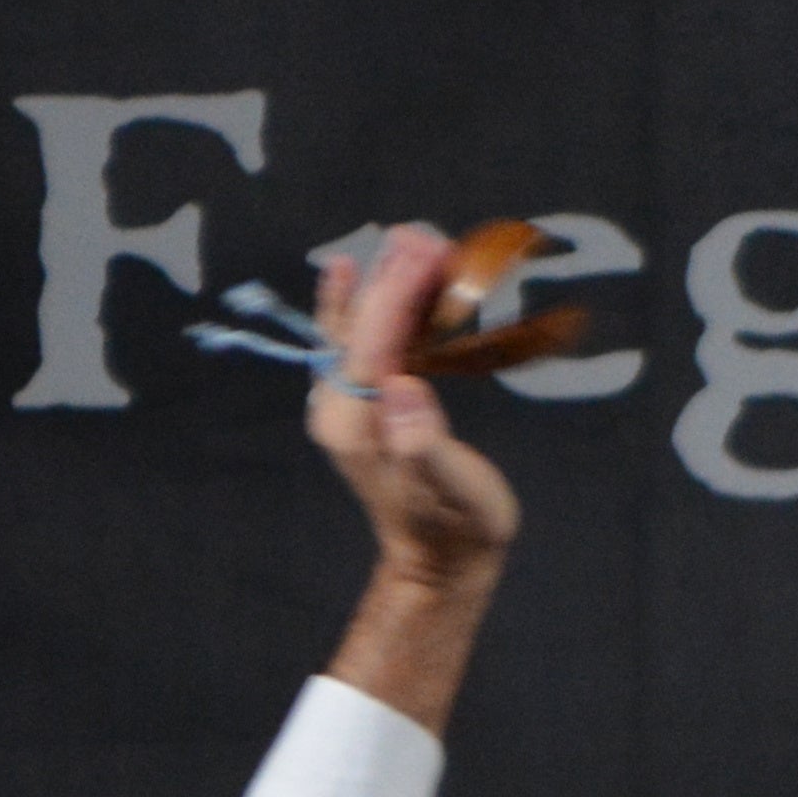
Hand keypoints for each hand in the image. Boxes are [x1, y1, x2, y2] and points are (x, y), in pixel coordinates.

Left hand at [310, 227, 522, 584]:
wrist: (441, 561)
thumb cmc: (457, 527)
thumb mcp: (450, 490)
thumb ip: (423, 443)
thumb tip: (403, 388)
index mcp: (358, 424)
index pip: (374, 342)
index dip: (400, 293)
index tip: (429, 251)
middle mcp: (341, 408)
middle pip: (363, 326)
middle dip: (393, 278)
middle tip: (424, 235)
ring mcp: (349, 405)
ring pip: (360, 328)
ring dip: (386, 283)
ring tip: (412, 242)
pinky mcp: (364, 405)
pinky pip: (355, 344)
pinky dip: (363, 306)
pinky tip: (350, 270)